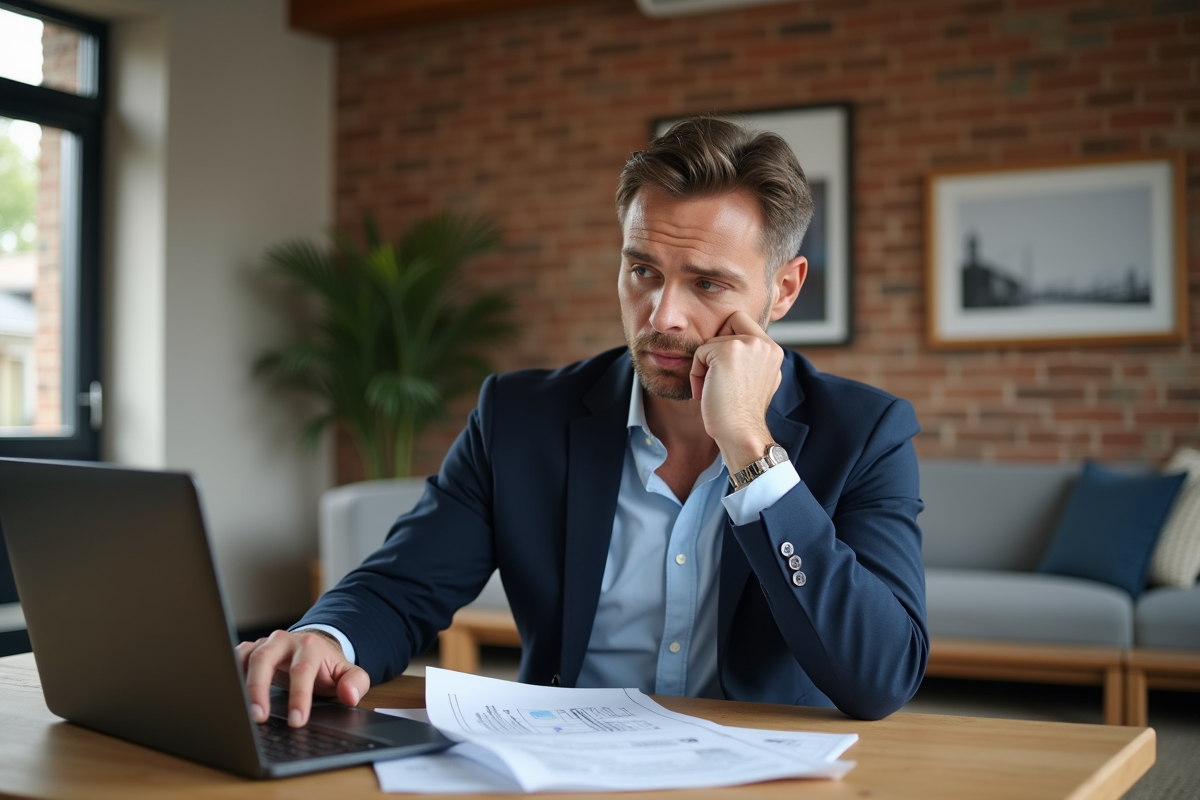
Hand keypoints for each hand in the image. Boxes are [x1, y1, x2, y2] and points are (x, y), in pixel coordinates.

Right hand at [236, 629, 369, 726]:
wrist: (315, 648)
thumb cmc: (327, 666)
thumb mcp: (348, 673)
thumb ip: (355, 683)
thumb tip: (350, 696)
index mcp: (309, 647)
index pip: (302, 671)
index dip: (299, 696)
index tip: (297, 720)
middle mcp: (283, 641)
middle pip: (265, 659)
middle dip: (258, 688)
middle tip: (258, 717)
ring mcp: (264, 644)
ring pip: (246, 657)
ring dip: (239, 683)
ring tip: (238, 711)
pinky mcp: (250, 651)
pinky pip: (235, 658)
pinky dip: (230, 674)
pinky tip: (230, 696)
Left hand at [689, 310, 782, 471]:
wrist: (740, 434)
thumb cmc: (740, 414)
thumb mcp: (755, 380)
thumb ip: (750, 358)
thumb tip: (732, 345)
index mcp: (774, 351)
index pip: (744, 322)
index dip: (728, 339)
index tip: (726, 370)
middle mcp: (765, 344)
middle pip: (729, 321)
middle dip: (716, 347)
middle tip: (718, 377)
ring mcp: (749, 345)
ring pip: (712, 339)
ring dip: (705, 364)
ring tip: (713, 389)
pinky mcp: (729, 351)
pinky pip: (700, 351)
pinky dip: (697, 372)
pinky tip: (706, 392)